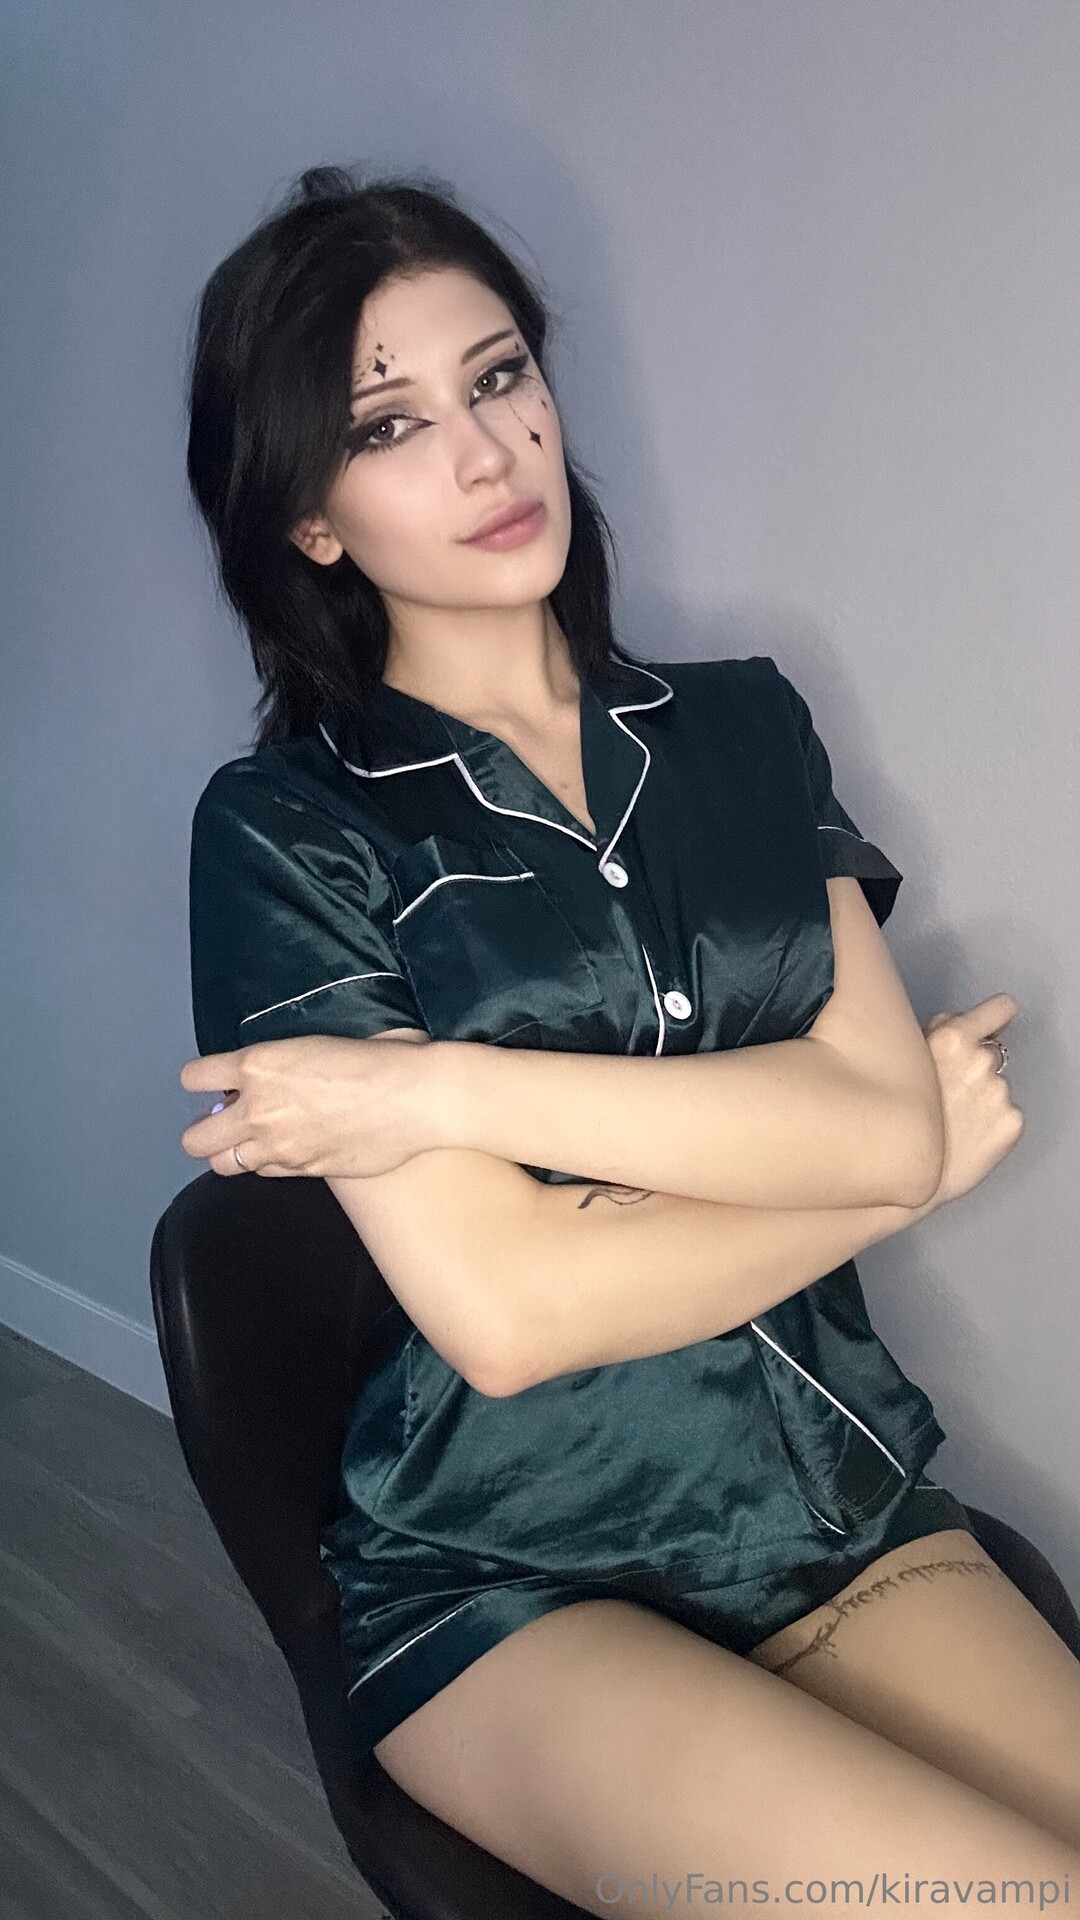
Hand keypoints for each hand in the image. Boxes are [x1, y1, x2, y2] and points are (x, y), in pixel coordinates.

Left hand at [178, 1030, 436, 1177]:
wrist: (414, 1096)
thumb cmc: (374, 1059)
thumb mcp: (311, 1045)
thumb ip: (272, 1066)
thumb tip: (254, 1082)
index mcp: (258, 1064)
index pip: (194, 1077)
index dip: (201, 1080)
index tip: (214, 1083)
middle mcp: (258, 1108)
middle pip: (194, 1138)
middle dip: (204, 1129)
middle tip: (227, 1121)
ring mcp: (278, 1145)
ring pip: (223, 1164)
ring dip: (233, 1150)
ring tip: (256, 1138)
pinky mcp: (301, 1170)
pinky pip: (264, 1171)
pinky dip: (269, 1162)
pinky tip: (290, 1147)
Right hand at [917, 993, 1023, 1212]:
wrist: (906, 1175)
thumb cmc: (896, 1118)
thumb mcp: (901, 1064)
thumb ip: (931, 1036)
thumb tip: (951, 1024)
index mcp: (953, 1040)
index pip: (998, 1010)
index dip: (997, 1014)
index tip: (1001, 1017)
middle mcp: (981, 1061)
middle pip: (990, 1053)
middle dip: (974, 1068)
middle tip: (949, 1095)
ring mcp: (1000, 1093)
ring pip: (996, 1087)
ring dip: (981, 1099)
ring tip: (953, 1122)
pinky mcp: (1012, 1123)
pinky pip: (1007, 1115)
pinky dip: (992, 1124)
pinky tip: (968, 1137)